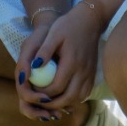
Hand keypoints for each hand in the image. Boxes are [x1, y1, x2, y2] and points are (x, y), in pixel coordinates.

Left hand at [14, 2, 104, 122]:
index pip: (56, 87)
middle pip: (68, 98)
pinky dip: (74, 99)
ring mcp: (89, 74)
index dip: (43, 94)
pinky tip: (64, 97)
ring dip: (64, 104)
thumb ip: (44, 51)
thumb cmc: (69, 25)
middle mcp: (83, 71)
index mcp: (71, 62)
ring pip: (78, 99)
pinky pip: (84, 94)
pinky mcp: (92, 75)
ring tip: (50, 102)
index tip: (33, 92)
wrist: (90, 21)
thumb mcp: (54, 33)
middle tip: (40, 103)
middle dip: (53, 104)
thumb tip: (33, 67)